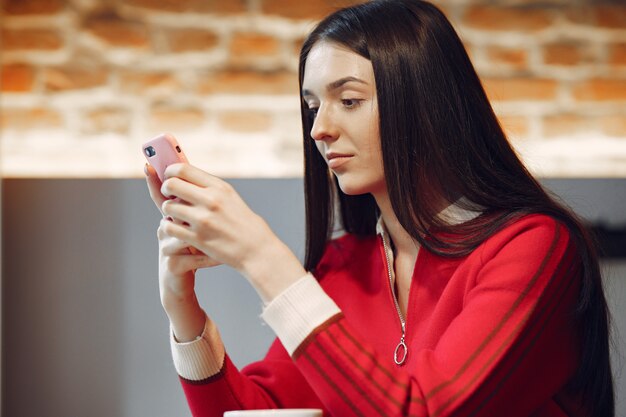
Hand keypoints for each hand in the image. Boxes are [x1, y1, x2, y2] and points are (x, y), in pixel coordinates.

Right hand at [145, 163, 210, 340]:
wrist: (182, 280)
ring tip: (214, 243)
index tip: (147, 165)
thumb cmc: (191, 249)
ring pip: (180, 237)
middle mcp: (164, 231)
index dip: (154, 181)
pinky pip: (190, 258)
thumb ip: (193, 206)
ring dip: (199, 240)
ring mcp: (165, 249)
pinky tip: (218, 260)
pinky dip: (207, 259)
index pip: (161, 196)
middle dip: (185, 214)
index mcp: (170, 218)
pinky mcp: (172, 266)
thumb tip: (201, 180)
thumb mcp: (193, 226)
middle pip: (169, 214)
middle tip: (199, 216)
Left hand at [159, 163, 306, 302]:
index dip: (170, 171)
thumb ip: (209, 187)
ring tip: (176, 215)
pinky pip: (169, 227)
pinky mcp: (198, 238)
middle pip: (171, 184)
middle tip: (169, 195)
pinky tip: (176, 228)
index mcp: (219, 187)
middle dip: (165, 189)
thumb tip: (184, 176)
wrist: (256, 249)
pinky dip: (168, 227)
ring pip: (168, 206)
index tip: (169, 177)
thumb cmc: (243, 223)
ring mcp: (203, 220)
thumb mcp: (230, 197)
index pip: (183, 169)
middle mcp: (211, 200)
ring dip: (168, 210)